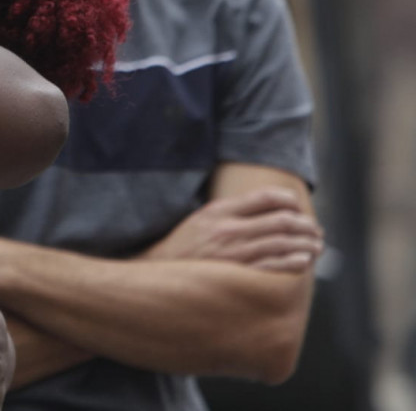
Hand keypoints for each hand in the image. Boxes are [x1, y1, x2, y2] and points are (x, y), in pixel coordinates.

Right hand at [142, 187, 322, 271]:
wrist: (159, 273)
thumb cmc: (185, 245)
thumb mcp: (201, 218)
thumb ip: (231, 210)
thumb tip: (269, 204)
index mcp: (218, 211)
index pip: (264, 197)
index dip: (288, 200)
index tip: (298, 206)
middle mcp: (227, 230)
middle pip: (280, 220)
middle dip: (305, 224)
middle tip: (316, 229)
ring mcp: (233, 254)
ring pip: (282, 243)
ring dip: (306, 244)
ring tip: (316, 245)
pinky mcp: (236, 276)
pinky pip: (273, 267)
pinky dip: (293, 262)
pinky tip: (304, 261)